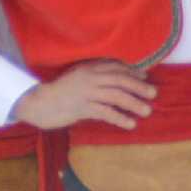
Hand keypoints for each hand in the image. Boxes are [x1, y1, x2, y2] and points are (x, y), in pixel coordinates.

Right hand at [11, 61, 157, 131]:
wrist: (37, 103)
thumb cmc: (58, 93)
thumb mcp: (78, 80)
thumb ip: (94, 79)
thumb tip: (116, 86)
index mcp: (88, 68)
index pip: (116, 67)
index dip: (132, 72)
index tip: (145, 78)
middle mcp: (89, 77)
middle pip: (120, 80)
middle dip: (138, 87)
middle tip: (153, 94)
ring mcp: (86, 92)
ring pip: (116, 95)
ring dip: (134, 103)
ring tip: (146, 111)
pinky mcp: (82, 107)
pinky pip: (105, 112)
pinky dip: (120, 118)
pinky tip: (130, 124)